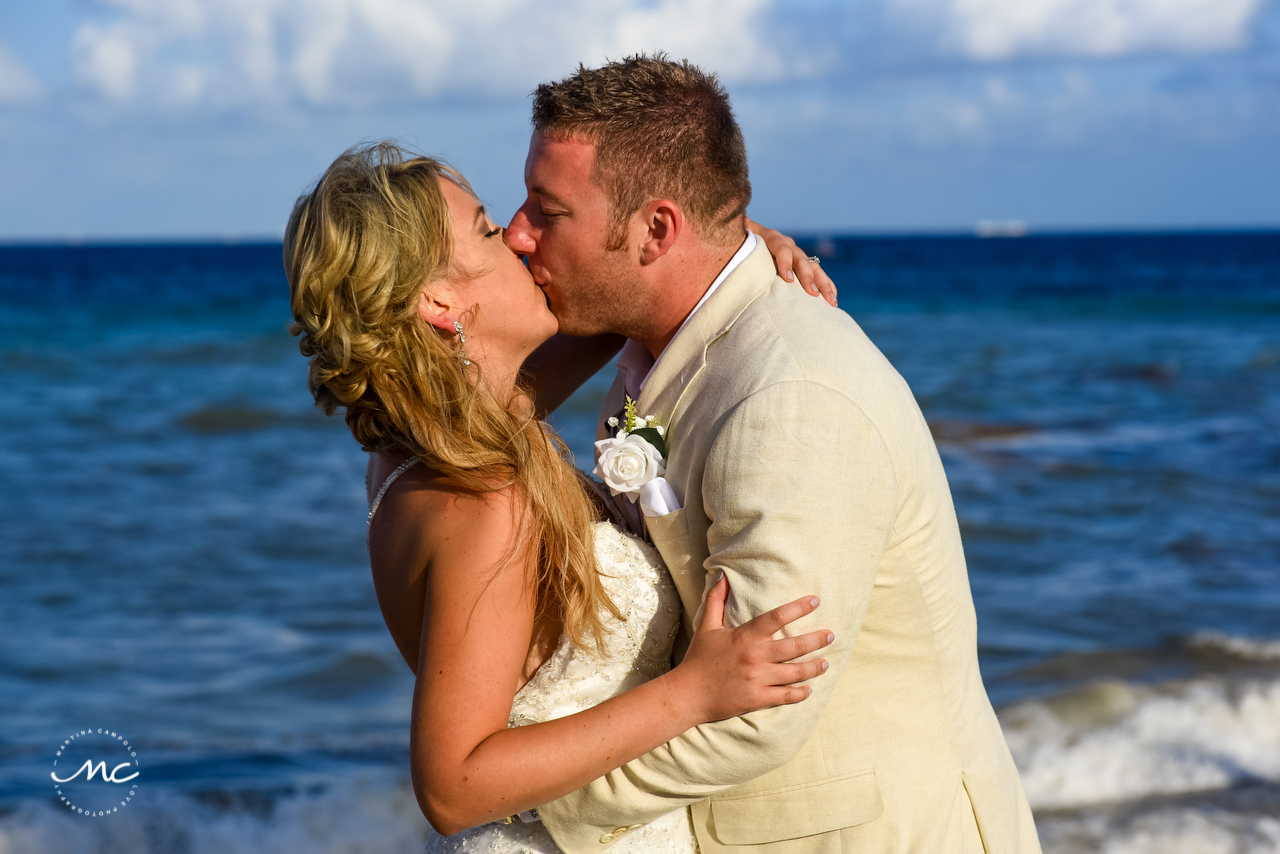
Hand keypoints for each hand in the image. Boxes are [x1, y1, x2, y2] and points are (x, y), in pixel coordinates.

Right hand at [671, 573, 833, 723]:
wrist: (688, 694)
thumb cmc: (698, 658)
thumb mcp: (707, 626)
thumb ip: (716, 600)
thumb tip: (722, 575)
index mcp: (745, 636)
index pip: (777, 617)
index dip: (799, 607)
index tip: (815, 601)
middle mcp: (755, 656)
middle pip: (795, 646)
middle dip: (817, 640)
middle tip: (831, 635)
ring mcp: (758, 679)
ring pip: (795, 672)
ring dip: (814, 667)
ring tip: (826, 663)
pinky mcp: (758, 699)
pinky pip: (786, 696)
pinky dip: (800, 693)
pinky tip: (809, 689)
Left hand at [747, 217, 837, 306]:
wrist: (751, 240)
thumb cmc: (741, 244)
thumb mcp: (740, 238)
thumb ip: (743, 232)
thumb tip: (742, 221)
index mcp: (772, 238)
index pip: (781, 248)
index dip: (785, 262)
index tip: (788, 279)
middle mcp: (789, 245)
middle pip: (801, 260)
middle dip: (807, 277)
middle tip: (812, 293)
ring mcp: (798, 255)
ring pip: (814, 268)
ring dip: (824, 284)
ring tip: (831, 301)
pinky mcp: (804, 266)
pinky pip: (819, 275)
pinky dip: (827, 286)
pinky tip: (834, 300)